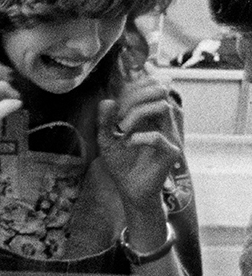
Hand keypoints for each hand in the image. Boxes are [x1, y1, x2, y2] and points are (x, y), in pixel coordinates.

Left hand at [95, 70, 181, 218]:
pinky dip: (140, 137)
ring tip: (121, 129)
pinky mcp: (171, 152)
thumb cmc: (121, 162)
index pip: (151, 86)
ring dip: (137, 114)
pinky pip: (158, 137)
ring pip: (163, 108)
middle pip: (160, 91)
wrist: (130, 189)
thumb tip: (107, 100)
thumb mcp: (107, 140)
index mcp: (152, 114)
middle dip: (135, 96)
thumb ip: (105, 121)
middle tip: (117, 115)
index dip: (133, 87)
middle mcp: (164, 121)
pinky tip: (128, 144)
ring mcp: (171, 135)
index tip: (114, 104)